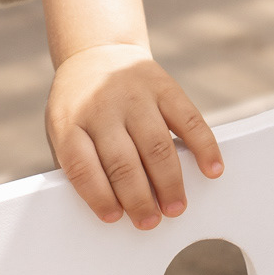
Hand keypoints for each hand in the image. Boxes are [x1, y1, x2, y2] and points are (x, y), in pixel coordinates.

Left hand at [45, 43, 222, 228]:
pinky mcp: (164, 87)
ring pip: (157, 147)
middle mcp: (102, 106)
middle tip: (150, 222)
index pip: (82, 166)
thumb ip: (77, 161)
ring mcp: (134, 95)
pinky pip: (189, 119)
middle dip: (139, 200)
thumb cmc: (79, 105)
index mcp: (70, 121)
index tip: (114, 217)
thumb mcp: (61, 128)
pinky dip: (204, 148)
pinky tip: (211, 170)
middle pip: (123, 162)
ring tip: (175, 208)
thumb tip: (105, 206)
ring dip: (170, 184)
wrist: (96, 53)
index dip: (99, 197)